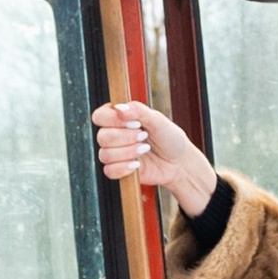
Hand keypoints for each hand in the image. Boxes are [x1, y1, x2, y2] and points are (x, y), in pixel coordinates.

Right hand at [94, 99, 218, 218]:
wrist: (178, 163)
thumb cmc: (169, 138)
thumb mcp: (158, 120)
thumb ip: (138, 110)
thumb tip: (119, 108)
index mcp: (119, 118)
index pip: (99, 116)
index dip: (113, 120)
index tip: (135, 123)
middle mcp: (113, 134)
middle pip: (102, 137)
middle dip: (126, 138)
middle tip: (144, 136)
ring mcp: (114, 153)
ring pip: (105, 154)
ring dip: (128, 152)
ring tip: (145, 149)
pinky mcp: (117, 170)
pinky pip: (109, 171)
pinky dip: (124, 168)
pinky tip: (137, 164)